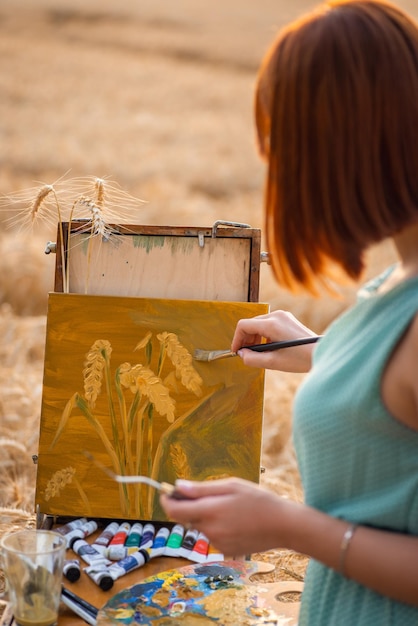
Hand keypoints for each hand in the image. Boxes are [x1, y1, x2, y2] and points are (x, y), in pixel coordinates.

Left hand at [160, 477, 293, 555]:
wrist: (283, 525)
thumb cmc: (258, 500)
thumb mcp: (230, 486)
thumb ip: (201, 488)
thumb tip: (178, 486)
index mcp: (210, 512)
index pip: (175, 510)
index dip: (166, 500)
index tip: (166, 492)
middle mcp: (210, 531)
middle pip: (188, 518)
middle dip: (191, 506)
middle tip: (209, 494)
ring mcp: (218, 544)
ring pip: (202, 526)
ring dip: (207, 516)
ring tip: (230, 507)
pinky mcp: (226, 551)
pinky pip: (213, 536)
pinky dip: (218, 527)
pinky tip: (236, 521)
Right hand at [231, 310, 316, 371]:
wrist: (321, 353)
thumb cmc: (300, 359)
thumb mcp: (273, 362)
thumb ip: (253, 359)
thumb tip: (242, 354)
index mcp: (271, 324)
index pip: (243, 326)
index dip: (236, 339)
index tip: (237, 351)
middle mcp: (276, 316)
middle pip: (251, 324)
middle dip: (246, 339)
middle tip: (246, 354)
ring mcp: (283, 316)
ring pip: (259, 323)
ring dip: (254, 337)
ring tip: (258, 352)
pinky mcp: (287, 319)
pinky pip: (269, 324)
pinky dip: (264, 334)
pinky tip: (269, 347)